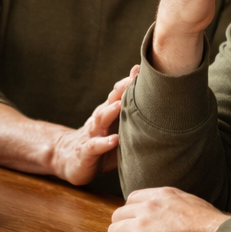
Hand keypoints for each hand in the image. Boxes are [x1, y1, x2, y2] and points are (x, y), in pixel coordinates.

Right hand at [48, 67, 138, 184]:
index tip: (142, 71)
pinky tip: (114, 139)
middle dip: (122, 90)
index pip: (119, 94)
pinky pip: (95, 145)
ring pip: (100, 119)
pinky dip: (104, 142)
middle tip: (134, 80)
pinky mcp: (85, 151)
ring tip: (121, 105)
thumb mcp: (117, 132)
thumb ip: (133, 121)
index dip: (129, 83)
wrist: (68, 160)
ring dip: (111, 111)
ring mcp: (91, 134)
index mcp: (108, 113)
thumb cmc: (100, 146)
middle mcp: (99, 120)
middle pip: (111, 101)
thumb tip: (162, 115)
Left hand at [108, 186, 226, 231]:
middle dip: (123, 226)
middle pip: (118, 215)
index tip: (138, 221)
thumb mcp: (187, 200)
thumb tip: (165, 208)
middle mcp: (146, 208)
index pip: (131, 199)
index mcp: (159, 195)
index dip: (133, 212)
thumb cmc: (208, 224)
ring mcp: (141, 226)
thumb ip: (169, 201)